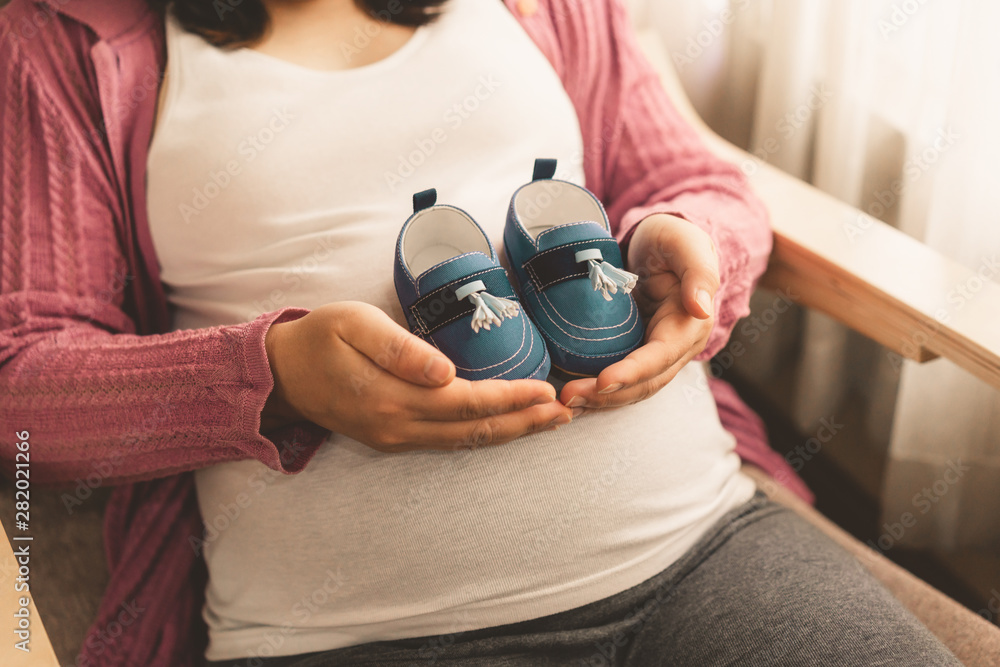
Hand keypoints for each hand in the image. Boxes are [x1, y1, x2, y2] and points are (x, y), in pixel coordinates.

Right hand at [261, 302, 571, 451]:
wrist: (281, 374)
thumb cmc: (319, 338)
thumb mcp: (353, 325)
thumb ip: (399, 349)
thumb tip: (445, 372)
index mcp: (392, 397)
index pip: (466, 402)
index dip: (509, 397)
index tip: (546, 389)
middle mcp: (399, 427)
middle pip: (475, 430)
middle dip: (524, 422)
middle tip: (566, 413)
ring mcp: (396, 438)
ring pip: (465, 442)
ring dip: (510, 432)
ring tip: (549, 422)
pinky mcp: (394, 438)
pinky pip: (449, 442)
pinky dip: (483, 435)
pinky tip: (506, 426)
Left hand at [559, 213, 717, 410]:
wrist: (662, 245)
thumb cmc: (674, 240)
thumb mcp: (686, 244)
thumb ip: (698, 272)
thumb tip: (701, 308)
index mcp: (691, 325)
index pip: (661, 357)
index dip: (633, 372)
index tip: (603, 381)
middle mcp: (677, 348)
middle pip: (645, 383)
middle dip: (608, 396)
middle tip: (570, 398)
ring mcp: (656, 354)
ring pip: (632, 389)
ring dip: (600, 401)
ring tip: (566, 403)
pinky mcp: (637, 353)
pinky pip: (620, 380)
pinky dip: (597, 391)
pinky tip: (572, 396)